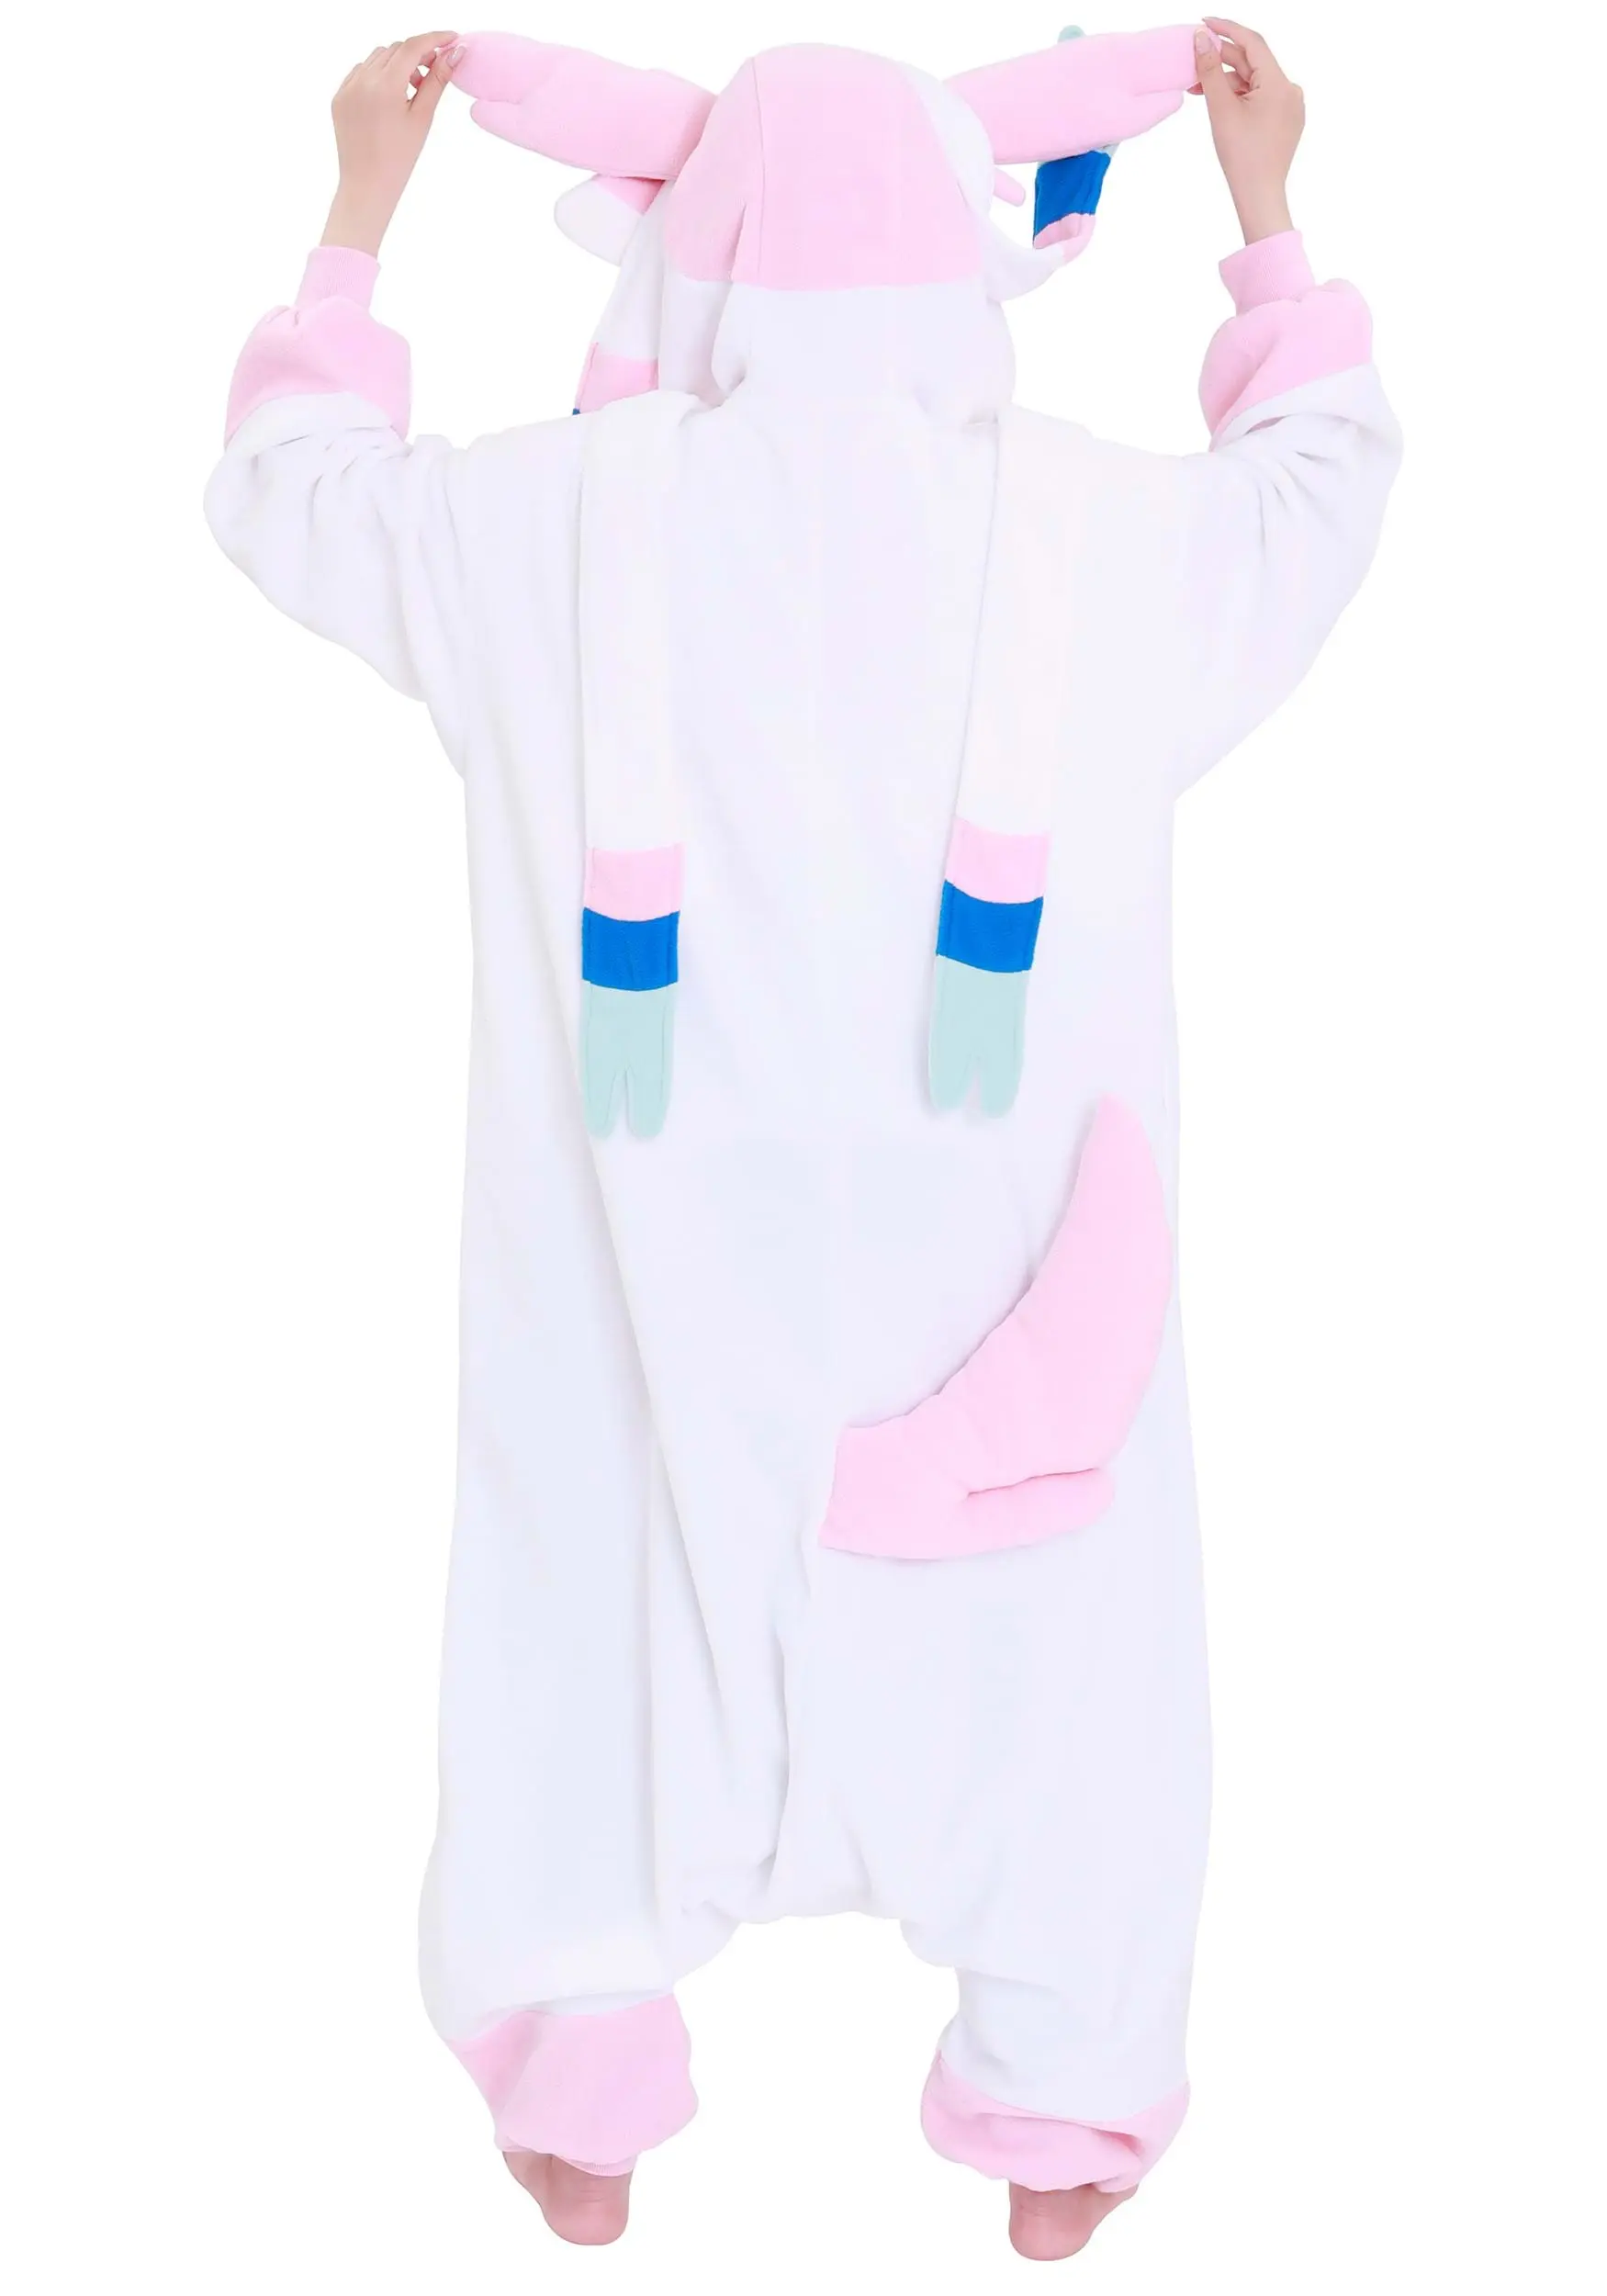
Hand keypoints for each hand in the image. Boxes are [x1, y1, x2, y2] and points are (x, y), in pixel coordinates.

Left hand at [321, 32, 462, 255]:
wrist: (367, 187)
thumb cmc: (399, 159)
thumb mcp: (422, 117)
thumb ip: (437, 80)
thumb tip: (455, 53)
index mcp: (384, 85)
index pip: (412, 46)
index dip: (435, 39)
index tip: (452, 39)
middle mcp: (362, 80)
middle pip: (396, 49)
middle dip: (418, 54)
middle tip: (435, 70)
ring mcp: (347, 87)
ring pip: (378, 58)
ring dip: (398, 64)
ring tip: (413, 89)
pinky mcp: (339, 97)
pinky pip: (361, 72)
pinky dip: (378, 75)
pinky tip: (391, 96)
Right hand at [1192, 20, 1303, 243]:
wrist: (1259, 197)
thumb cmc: (1241, 157)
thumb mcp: (1220, 108)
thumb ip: (1210, 69)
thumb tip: (1201, 39)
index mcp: (1280, 83)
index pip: (1252, 42)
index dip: (1227, 29)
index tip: (1204, 23)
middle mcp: (1291, 91)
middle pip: (1253, 64)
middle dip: (1222, 62)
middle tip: (1193, 63)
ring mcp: (1290, 107)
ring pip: (1254, 83)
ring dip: (1228, 82)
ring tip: (1199, 90)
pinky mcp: (1285, 121)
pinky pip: (1261, 99)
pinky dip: (1240, 97)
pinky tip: (1220, 104)